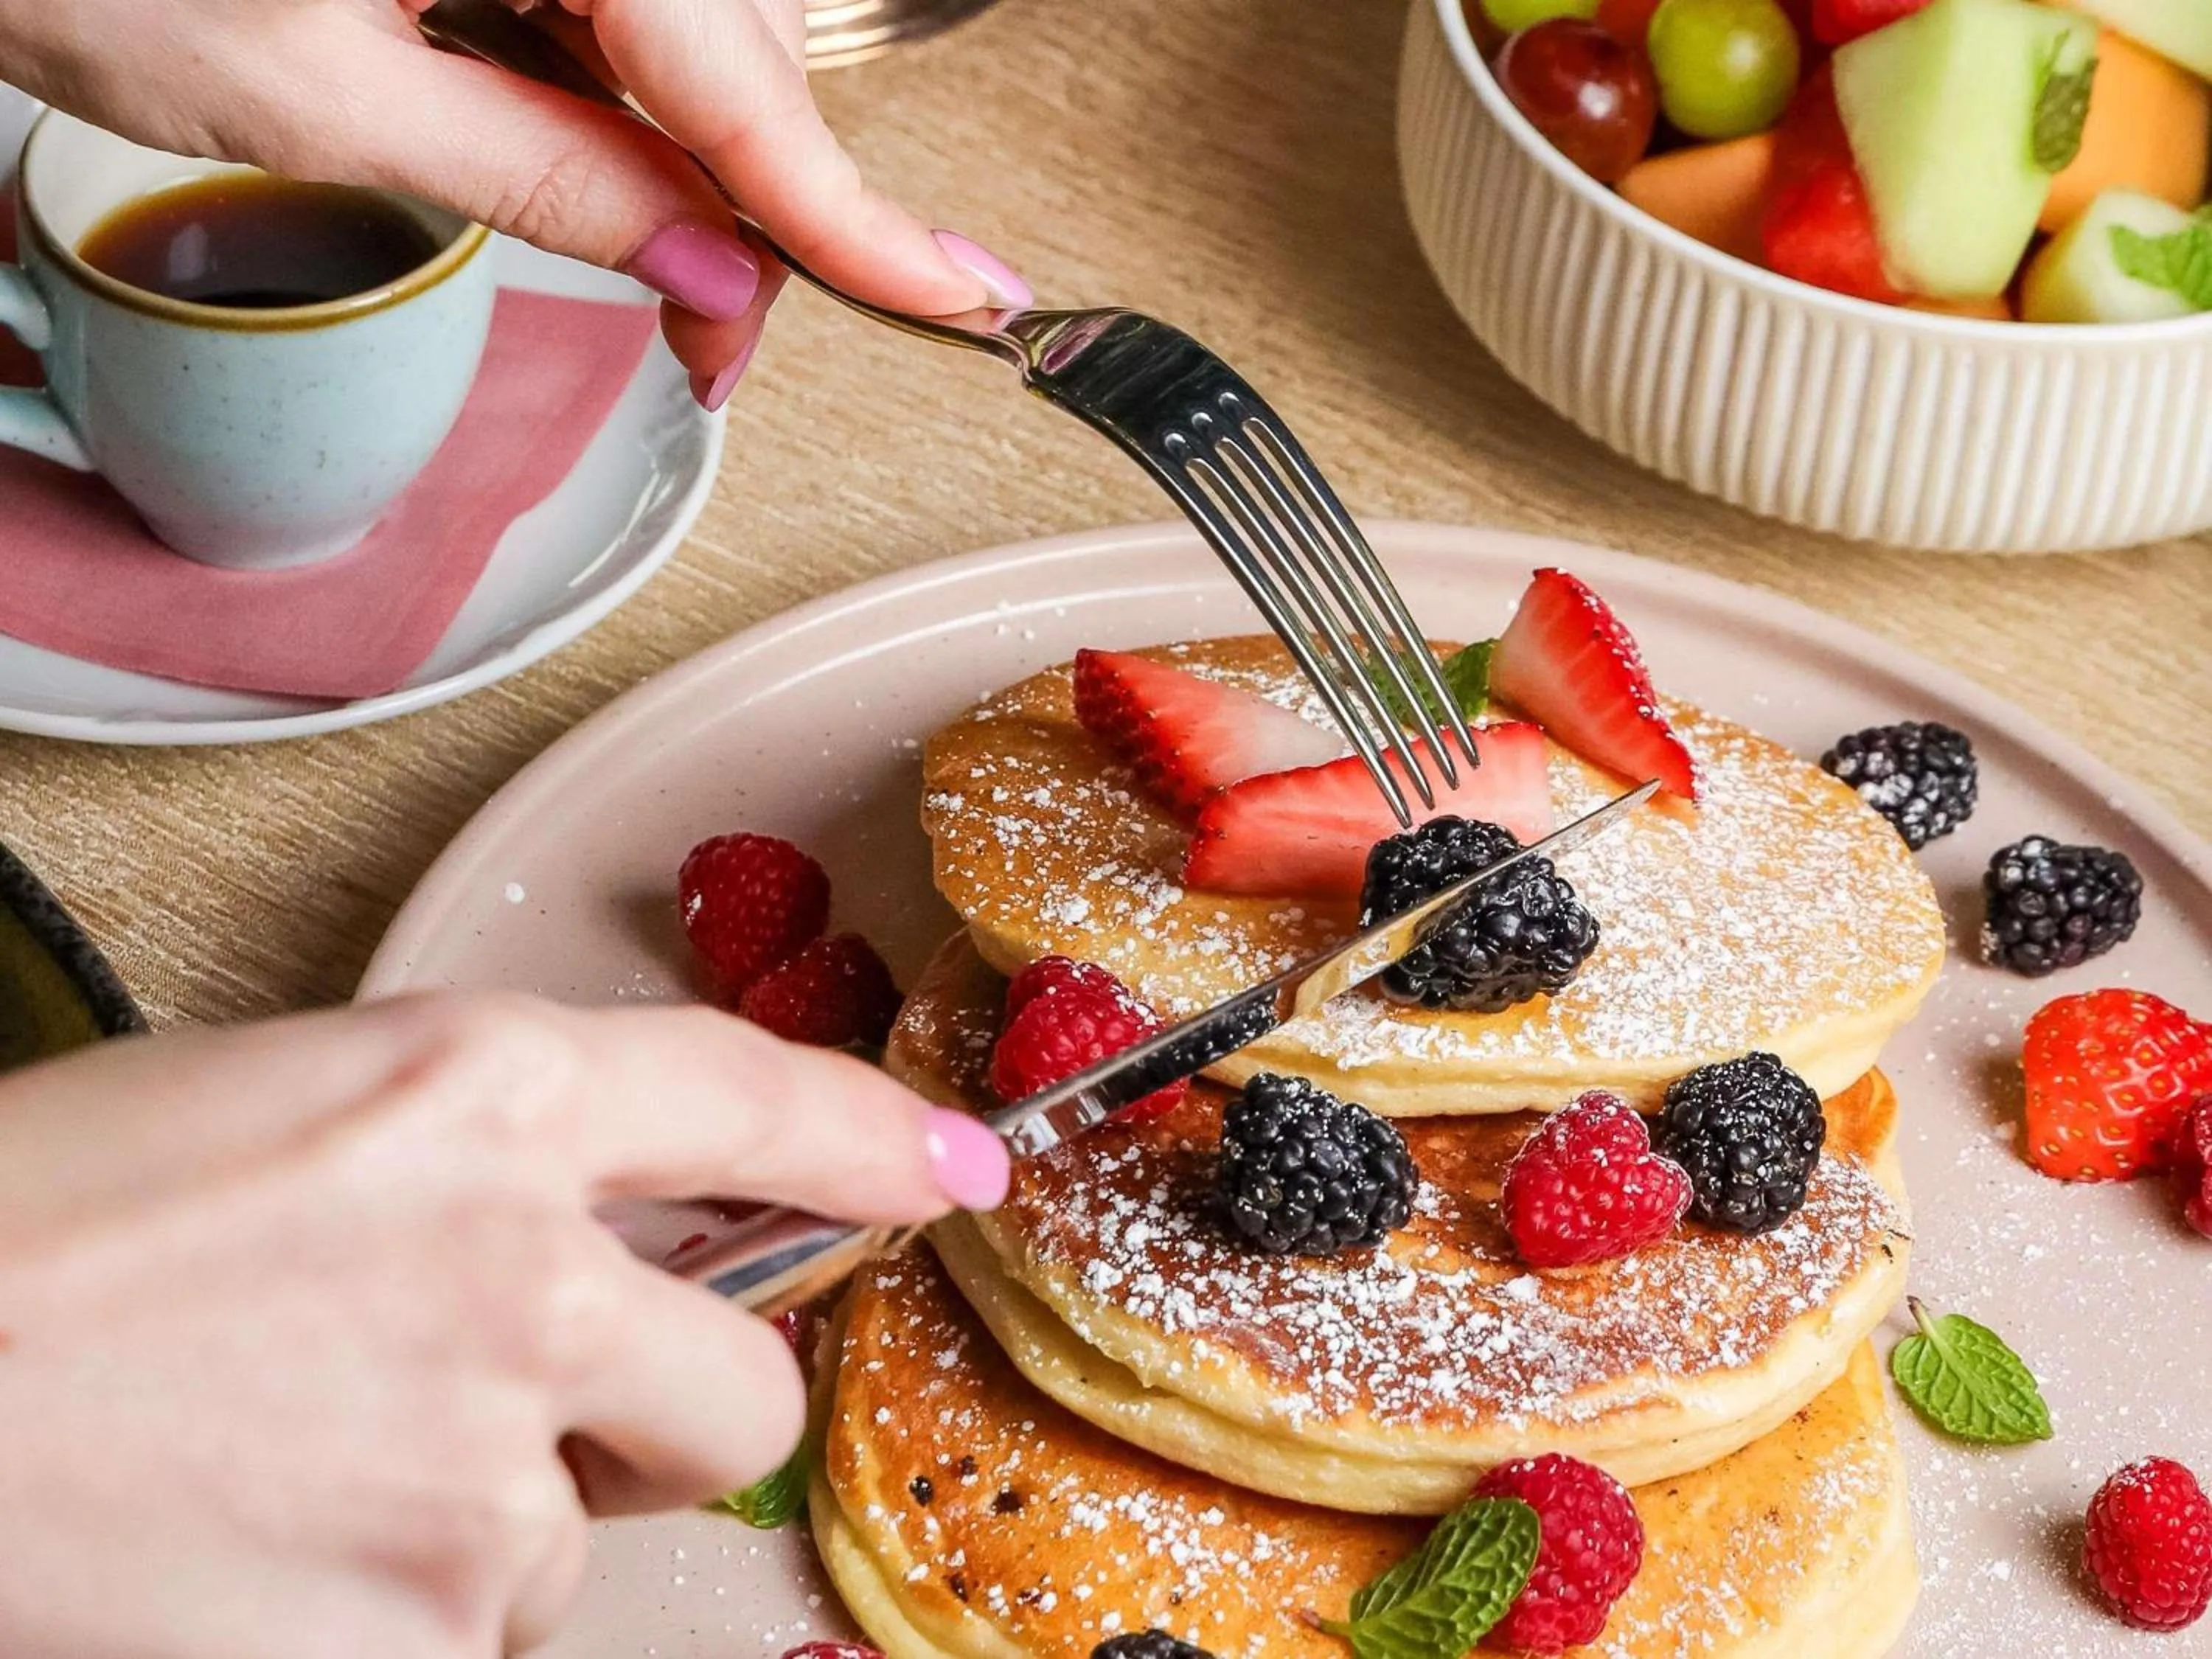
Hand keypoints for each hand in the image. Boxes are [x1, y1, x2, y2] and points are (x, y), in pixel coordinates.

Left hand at [0, 0, 1030, 407]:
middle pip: (730, 53)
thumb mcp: (320, 95)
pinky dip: (623, 108)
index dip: (851, 215)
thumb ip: (551, 180)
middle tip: (720, 358)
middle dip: (754, 218)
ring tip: (675, 301)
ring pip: (684, 35)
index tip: (960, 301)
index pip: (740, 78)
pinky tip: (614, 180)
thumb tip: (714, 274)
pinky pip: (610, 5)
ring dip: (692, 173)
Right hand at [0, 993, 1008, 1657]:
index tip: (954, 1173)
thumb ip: (493, 1153)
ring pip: (591, 1539)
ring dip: (493, 1526)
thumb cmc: (45, 1226)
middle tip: (539, 1415)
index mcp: (481, 1091)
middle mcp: (516, 1265)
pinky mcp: (418, 1631)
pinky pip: (490, 1639)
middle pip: (746, 1387)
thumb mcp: (298, 1109)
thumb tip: (638, 1228)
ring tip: (310, 1476)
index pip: (760, 1099)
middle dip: (678, 1420)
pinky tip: (279, 1559)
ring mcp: (476, 1465)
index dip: (879, 1138)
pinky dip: (411, 1618)